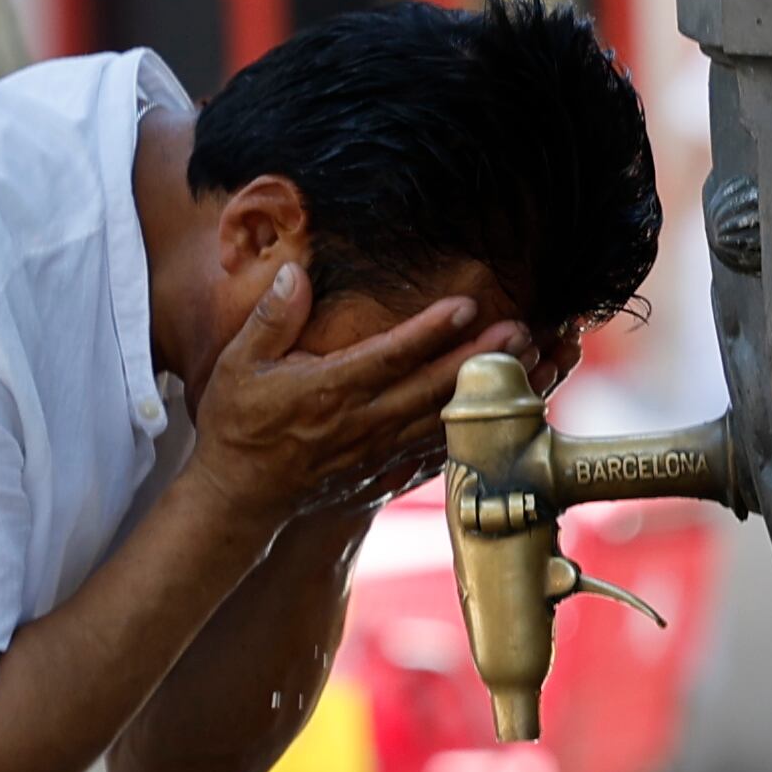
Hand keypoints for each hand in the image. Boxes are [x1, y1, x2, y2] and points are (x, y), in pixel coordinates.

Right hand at [187, 268, 521, 534]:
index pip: (388, 356)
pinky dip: (479, 431)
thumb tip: (297, 273)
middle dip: (480, 359)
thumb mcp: (238, 364)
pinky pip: (442, 451)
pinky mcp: (389, 473)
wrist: (238, 498)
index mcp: (328, 390)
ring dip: (492, 395)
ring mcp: (379, 452)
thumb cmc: (237, 424)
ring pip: (447, 420)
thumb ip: (272, 317)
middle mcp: (361, 423)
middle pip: (432, 388)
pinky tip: (511, 414)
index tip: (467, 305)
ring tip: (534, 365)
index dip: (429, 331)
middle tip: (522, 332)